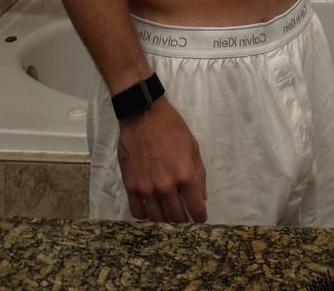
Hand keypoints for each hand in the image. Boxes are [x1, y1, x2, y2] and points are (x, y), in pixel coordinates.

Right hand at [116, 96, 207, 222]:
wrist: (143, 115)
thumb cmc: (171, 127)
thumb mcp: (193, 147)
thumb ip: (199, 174)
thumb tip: (202, 197)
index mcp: (185, 175)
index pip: (196, 209)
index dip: (200, 217)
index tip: (199, 217)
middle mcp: (166, 186)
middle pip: (176, 217)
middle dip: (183, 219)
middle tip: (183, 214)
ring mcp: (147, 188)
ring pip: (157, 218)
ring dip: (164, 218)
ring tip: (167, 212)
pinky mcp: (131, 186)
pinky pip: (137, 211)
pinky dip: (145, 214)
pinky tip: (150, 208)